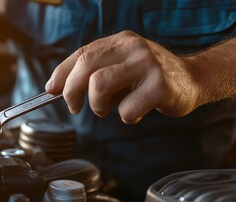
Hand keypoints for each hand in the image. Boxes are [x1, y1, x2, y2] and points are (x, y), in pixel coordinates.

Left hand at [45, 30, 201, 123]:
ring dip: (97, 105)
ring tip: (107, 109)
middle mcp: (132, 47)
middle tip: (73, 107)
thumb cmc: (148, 78)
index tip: (51, 90)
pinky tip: (136, 112)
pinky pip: (127, 108)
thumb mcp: (121, 67)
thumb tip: (58, 88)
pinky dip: (126, 117)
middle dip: (71, 91)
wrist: (192, 80)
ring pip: (99, 84)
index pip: (82, 53)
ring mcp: (147, 64)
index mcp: (120, 41)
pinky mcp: (160, 85)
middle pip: (85, 66)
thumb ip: (95, 72)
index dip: (62, 73)